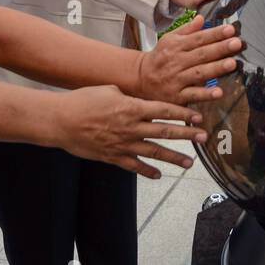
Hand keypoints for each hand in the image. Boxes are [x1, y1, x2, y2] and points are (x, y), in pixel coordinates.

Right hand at [52, 85, 207, 178]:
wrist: (60, 121)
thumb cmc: (82, 100)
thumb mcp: (108, 89)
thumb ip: (127, 95)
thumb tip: (138, 99)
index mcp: (131, 107)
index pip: (164, 110)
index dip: (183, 113)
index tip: (197, 116)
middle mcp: (131, 127)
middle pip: (165, 131)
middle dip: (187, 135)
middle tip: (204, 138)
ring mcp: (123, 144)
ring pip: (154, 152)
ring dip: (174, 158)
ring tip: (189, 163)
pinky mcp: (112, 157)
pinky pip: (134, 166)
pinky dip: (147, 171)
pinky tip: (158, 175)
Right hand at [134, 14, 240, 104]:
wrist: (140, 79)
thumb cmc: (159, 58)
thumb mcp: (169, 39)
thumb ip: (187, 30)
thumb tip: (201, 18)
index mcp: (176, 45)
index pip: (198, 38)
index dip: (215, 33)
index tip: (231, 29)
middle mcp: (176, 61)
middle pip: (201, 54)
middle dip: (220, 48)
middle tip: (237, 43)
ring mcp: (177, 79)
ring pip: (199, 73)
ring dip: (216, 68)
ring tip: (231, 63)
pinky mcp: (177, 96)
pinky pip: (193, 95)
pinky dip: (205, 94)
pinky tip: (218, 92)